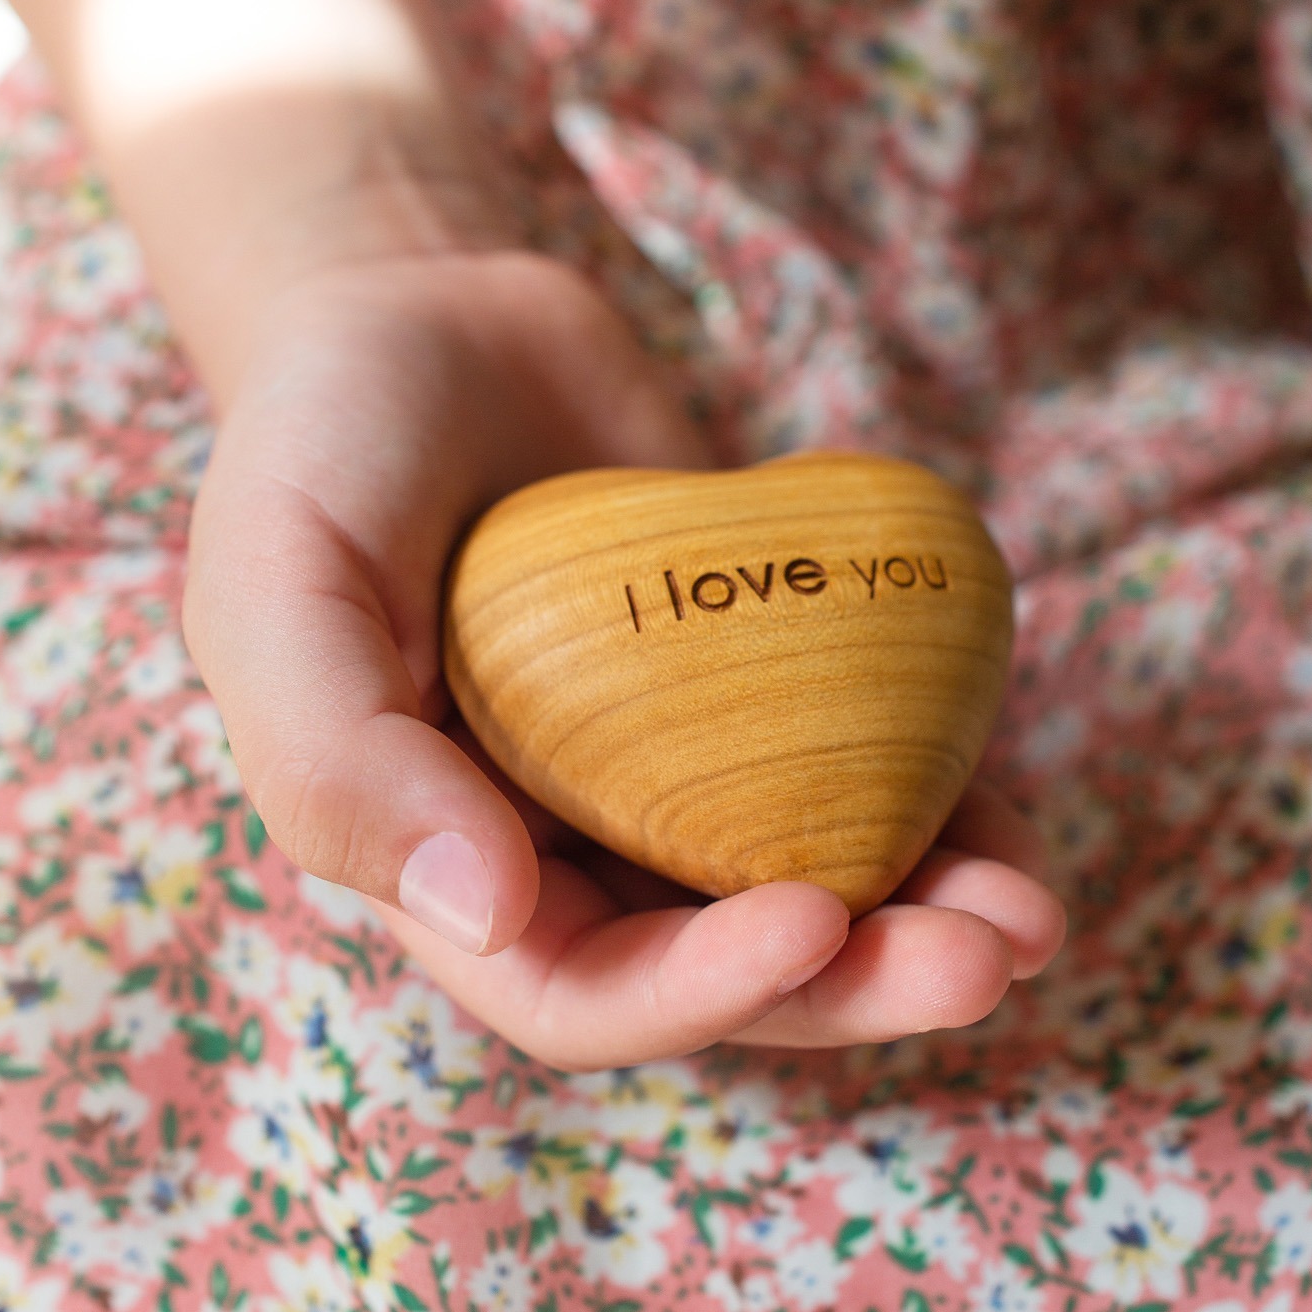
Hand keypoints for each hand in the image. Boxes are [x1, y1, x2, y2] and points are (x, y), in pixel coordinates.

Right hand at [183, 251, 1065, 1069]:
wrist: (438, 320)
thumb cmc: (329, 445)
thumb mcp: (277, 584)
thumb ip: (338, 759)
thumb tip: (488, 916)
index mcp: (452, 859)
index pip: (577, 989)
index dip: (694, 990)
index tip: (809, 919)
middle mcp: (573, 840)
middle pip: (730, 964)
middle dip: (860, 983)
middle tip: (990, 956)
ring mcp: (678, 768)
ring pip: (819, 888)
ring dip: (930, 919)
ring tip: (1034, 916)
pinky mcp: (763, 688)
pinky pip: (863, 772)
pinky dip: (948, 807)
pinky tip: (1016, 821)